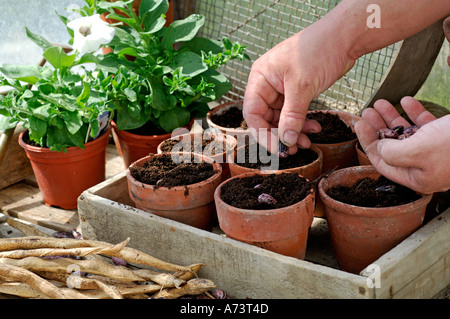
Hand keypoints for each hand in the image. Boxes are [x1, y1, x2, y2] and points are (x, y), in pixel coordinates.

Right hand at [242, 22, 354, 153]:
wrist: (344, 37)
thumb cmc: (318, 49)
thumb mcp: (302, 86)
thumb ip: (292, 115)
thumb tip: (285, 140)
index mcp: (260, 78)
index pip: (253, 112)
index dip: (262, 133)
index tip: (276, 148)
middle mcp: (268, 84)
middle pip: (266, 118)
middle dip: (280, 134)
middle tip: (293, 149)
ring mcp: (282, 88)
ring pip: (282, 118)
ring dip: (294, 131)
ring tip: (306, 142)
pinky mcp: (297, 91)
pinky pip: (296, 113)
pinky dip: (303, 123)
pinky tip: (315, 128)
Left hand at [355, 97, 449, 193]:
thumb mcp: (417, 150)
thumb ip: (393, 153)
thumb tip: (380, 149)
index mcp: (417, 177)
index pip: (383, 162)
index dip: (368, 142)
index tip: (359, 124)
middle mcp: (426, 167)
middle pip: (393, 146)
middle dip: (378, 127)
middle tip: (367, 111)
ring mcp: (437, 152)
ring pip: (408, 133)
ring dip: (393, 117)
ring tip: (380, 102)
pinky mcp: (448, 137)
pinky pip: (427, 125)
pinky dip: (416, 112)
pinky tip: (407, 100)